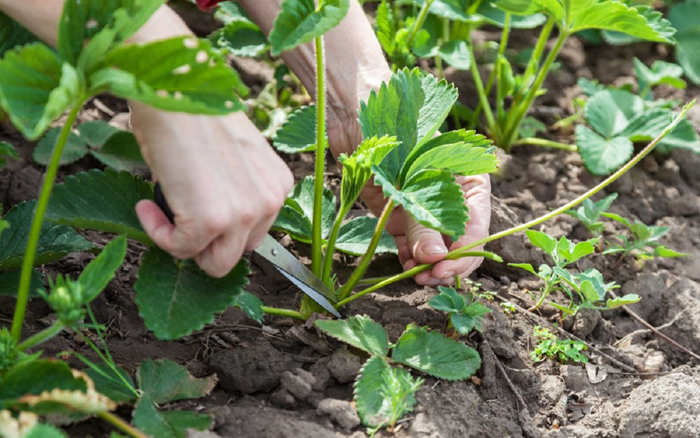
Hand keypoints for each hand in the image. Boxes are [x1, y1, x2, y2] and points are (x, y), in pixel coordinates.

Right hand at [131, 104, 293, 277]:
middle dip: (207, 242)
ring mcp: (244, 213)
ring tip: (161, 209)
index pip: (254, 232)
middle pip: (239, 252)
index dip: (222, 229)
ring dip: (184, 244)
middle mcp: (270, 200)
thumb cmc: (194, 112)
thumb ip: (234, 188)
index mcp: (277, 185)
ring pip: (216, 263)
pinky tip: (146, 206)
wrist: (174, 88)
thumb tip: (211, 221)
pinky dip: (158, 234)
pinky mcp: (213, 220)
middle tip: (178, 215)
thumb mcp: (231, 155)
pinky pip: (181, 250)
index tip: (194, 211)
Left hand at [327, 101, 491, 286]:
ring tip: (416, 277)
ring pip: (436, 249)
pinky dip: (410, 259)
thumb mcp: (410, 180)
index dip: (464, 254)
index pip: (476, 227)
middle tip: (429, 280)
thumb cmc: (392, 133)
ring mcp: (425, 208)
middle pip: (459, 243)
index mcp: (469, 181)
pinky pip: (411, 245)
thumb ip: (422, 220)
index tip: (445, 270)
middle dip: (447, 264)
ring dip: (428, 266)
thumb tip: (435, 259)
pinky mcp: (401, 214)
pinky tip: (405, 268)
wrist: (355, 114)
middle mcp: (451, 198)